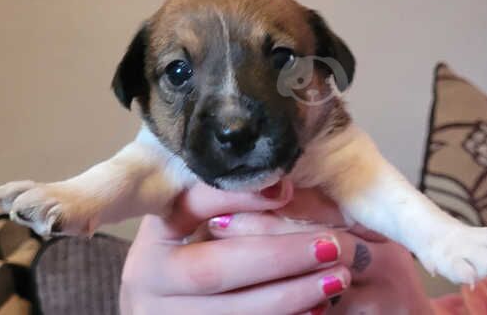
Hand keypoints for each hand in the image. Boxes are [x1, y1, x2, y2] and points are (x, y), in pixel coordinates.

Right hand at [120, 180, 430, 313]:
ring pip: (232, 312)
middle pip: (215, 270)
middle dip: (278, 257)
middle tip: (331, 245)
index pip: (192, 205)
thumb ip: (229, 202)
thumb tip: (284, 185)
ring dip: (291, 296)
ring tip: (336, 278)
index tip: (286, 188)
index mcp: (156, 230)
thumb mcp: (197, 218)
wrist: (163, 301)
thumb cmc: (189, 247)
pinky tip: (318, 307)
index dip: (238, 196)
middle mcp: (151, 275)